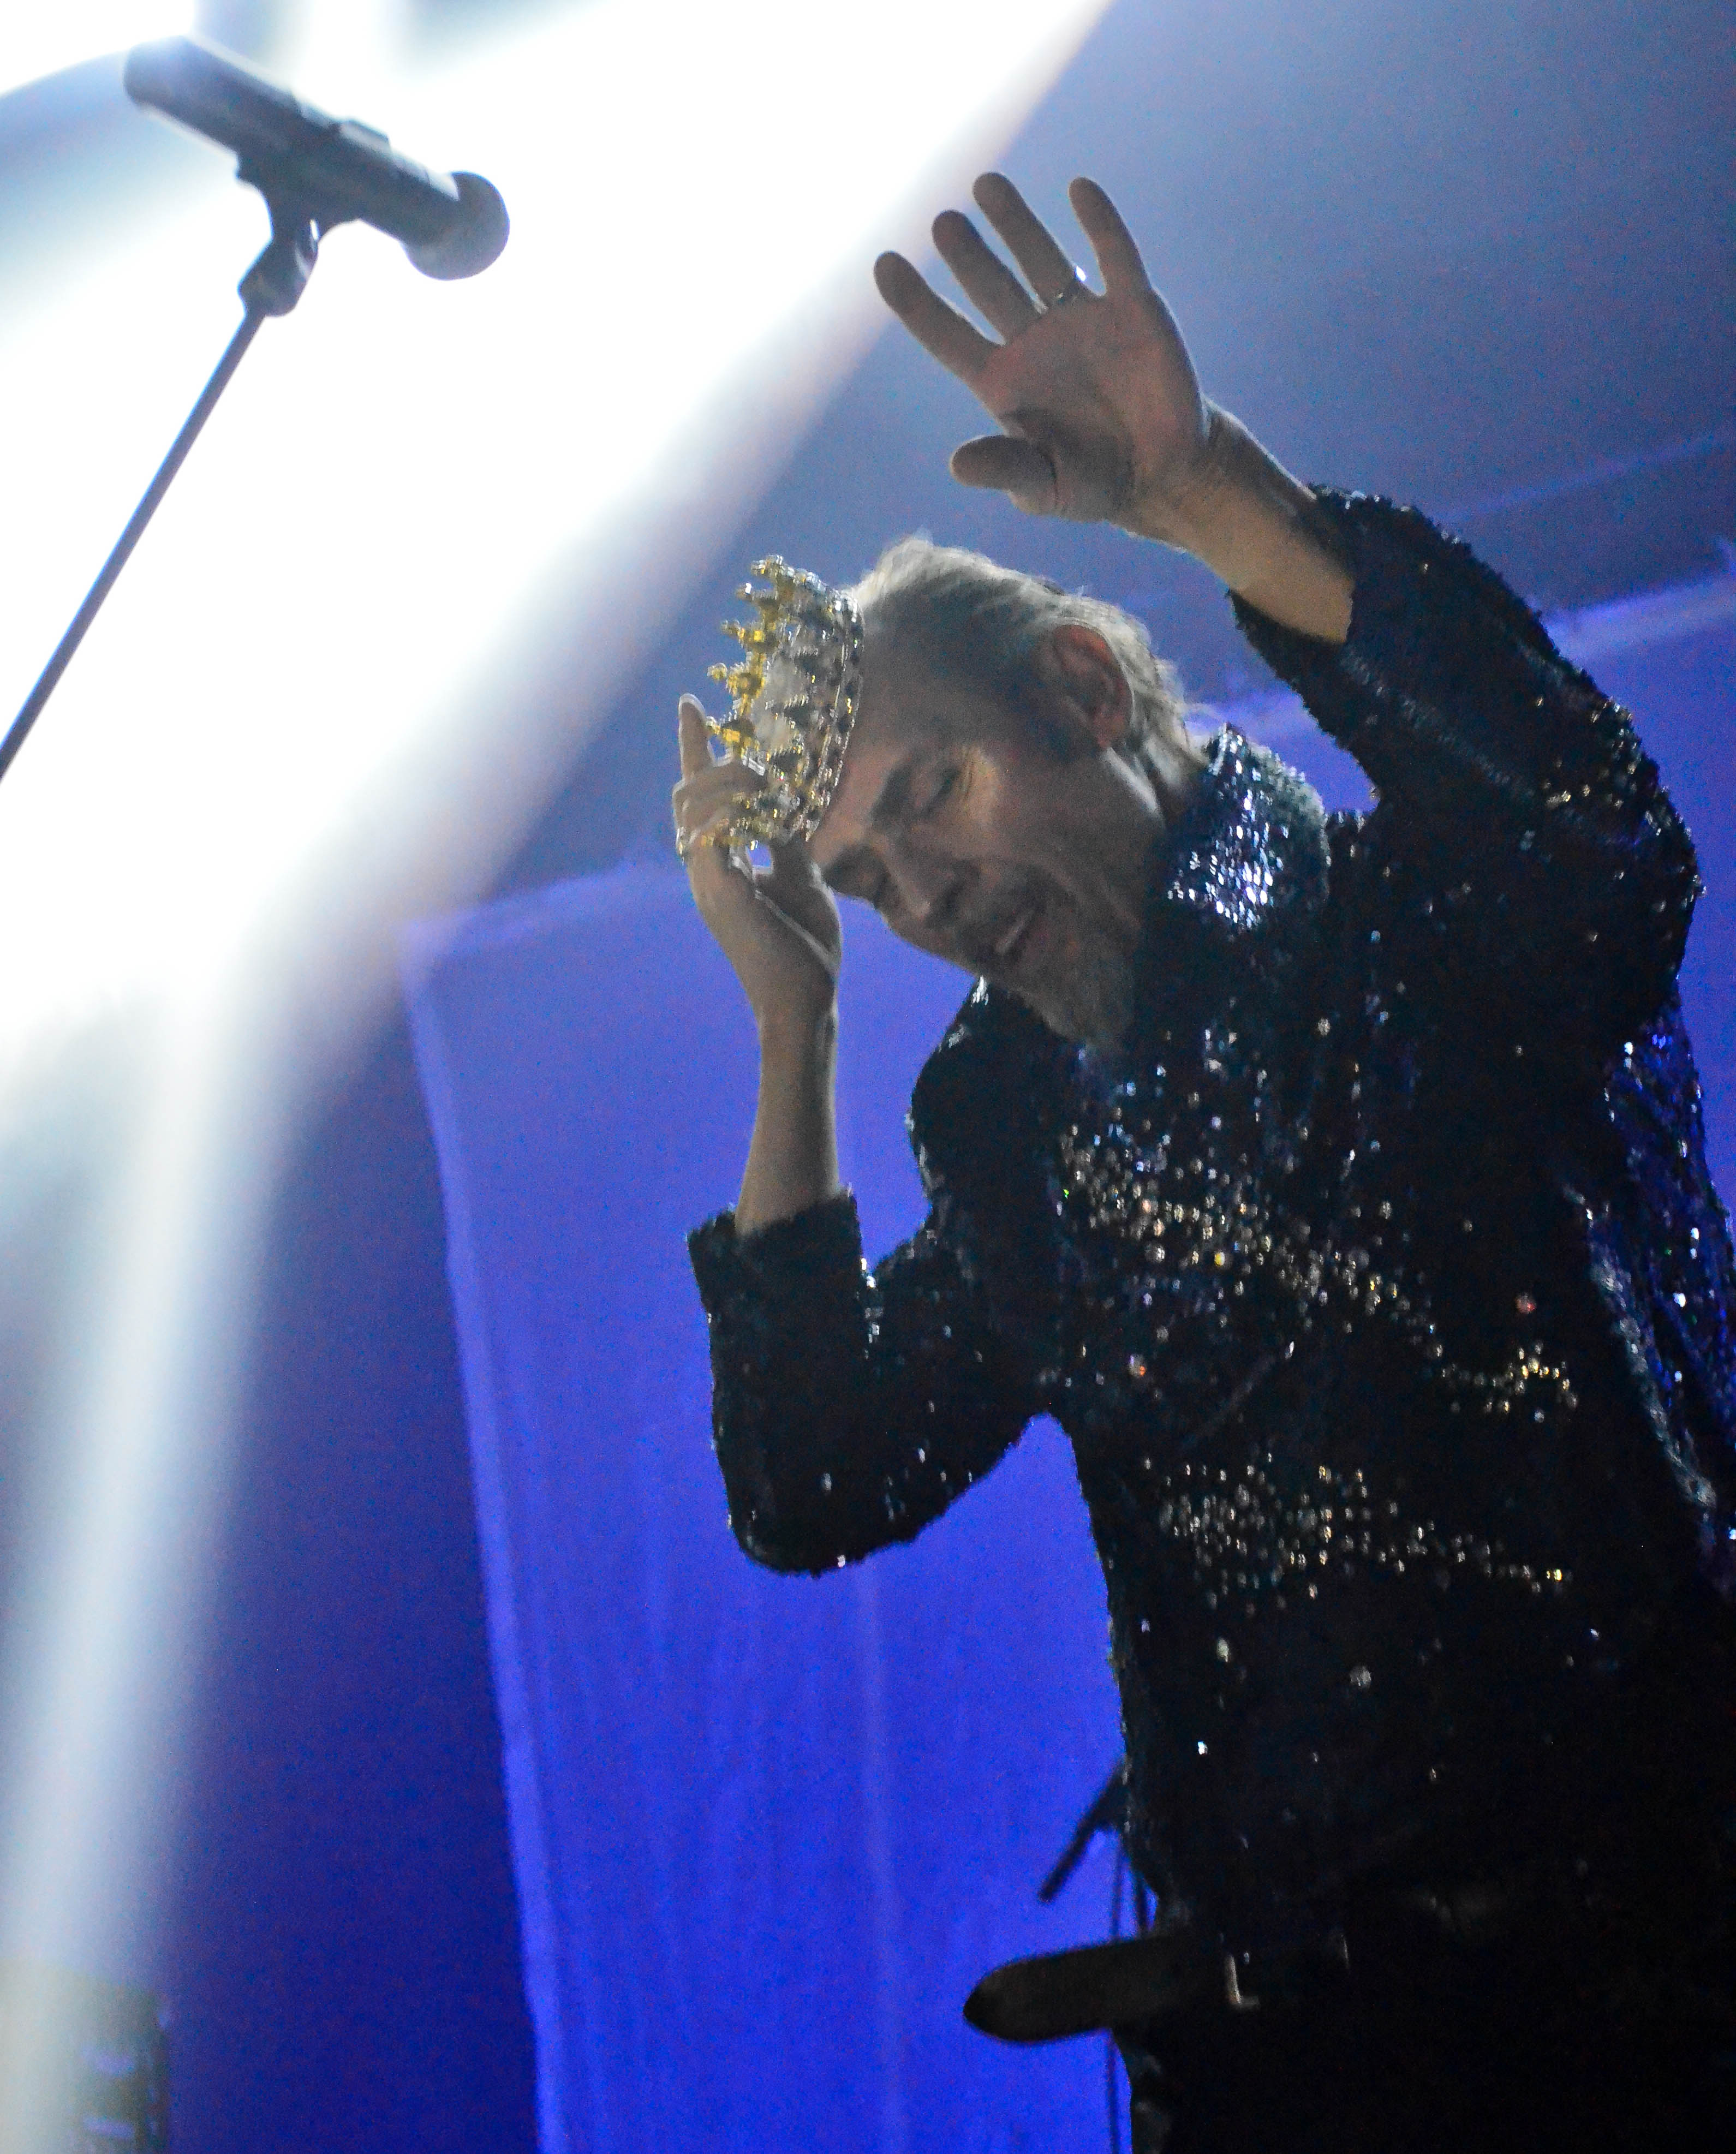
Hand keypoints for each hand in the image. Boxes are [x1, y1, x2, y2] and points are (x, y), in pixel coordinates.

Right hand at [673, 697, 840, 1044]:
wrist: (804, 1000)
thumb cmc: (805, 948)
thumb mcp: (802, 880)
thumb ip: (786, 842)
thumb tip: (784, 806)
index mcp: (723, 865)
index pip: (700, 798)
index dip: (694, 748)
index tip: (691, 705)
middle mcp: (706, 869)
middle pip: (687, 794)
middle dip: (713, 759)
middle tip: (754, 756)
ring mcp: (707, 881)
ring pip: (694, 807)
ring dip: (729, 782)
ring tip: (767, 783)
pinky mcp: (719, 893)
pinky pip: (710, 834)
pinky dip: (732, 810)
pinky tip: (764, 807)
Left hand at [875, 174, 1215, 541]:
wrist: (1163, 476)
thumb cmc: (1092, 485)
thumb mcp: (1044, 487)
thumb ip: (1005, 468)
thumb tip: (957, 463)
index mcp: (1003, 382)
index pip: (947, 336)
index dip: (916, 303)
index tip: (884, 264)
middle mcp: (1034, 342)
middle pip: (990, 287)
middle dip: (968, 255)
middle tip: (942, 222)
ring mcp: (1082, 320)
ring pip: (1041, 262)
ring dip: (1016, 224)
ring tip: (986, 184)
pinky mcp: (1134, 310)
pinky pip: (1115, 258)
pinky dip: (1100, 224)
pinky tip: (1079, 190)